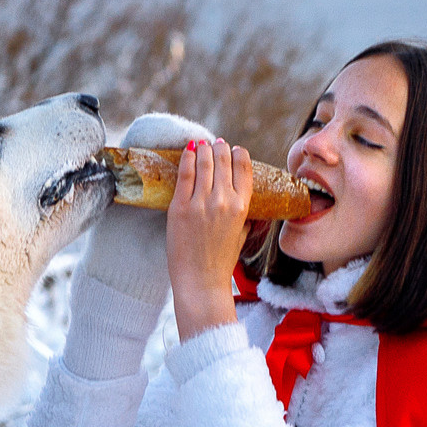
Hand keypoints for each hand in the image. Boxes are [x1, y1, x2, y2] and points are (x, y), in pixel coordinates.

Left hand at [167, 138, 253, 339]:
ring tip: (201, 145)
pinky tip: (188, 150)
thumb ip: (246, 215)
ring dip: (203, 149)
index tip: (233, 150)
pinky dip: (187, 158)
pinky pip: (184, 174)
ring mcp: (201, 203)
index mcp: (243, 207)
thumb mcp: (242, 234)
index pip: (243, 167)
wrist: (201, 281)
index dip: (238, 154)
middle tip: (215, 145)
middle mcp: (224, 201)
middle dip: (219, 148)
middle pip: (223, 159)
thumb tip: (244, 201)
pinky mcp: (180, 207)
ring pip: (204, 162)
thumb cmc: (222, 261)